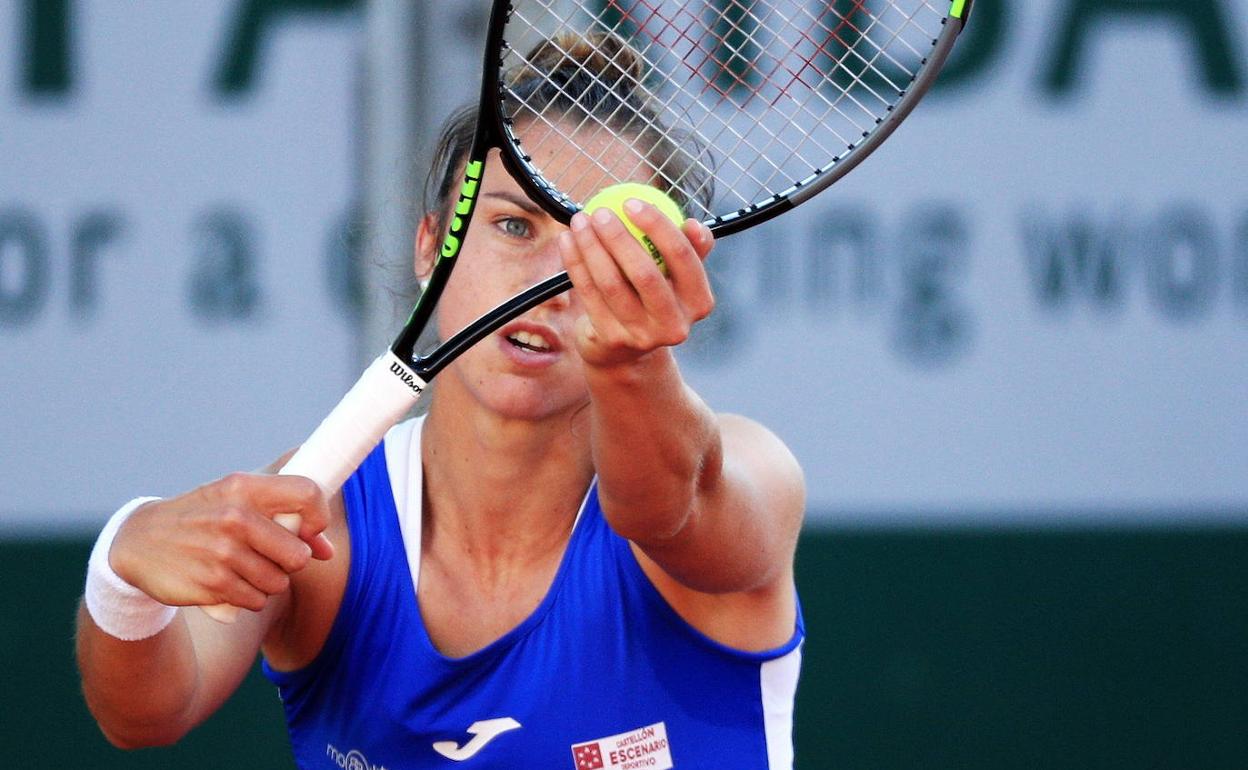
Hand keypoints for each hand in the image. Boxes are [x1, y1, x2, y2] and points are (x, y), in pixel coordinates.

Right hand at [109, 473, 333, 612]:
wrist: (138, 542)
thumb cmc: (204, 518)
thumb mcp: (238, 504)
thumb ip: (286, 521)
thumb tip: (327, 552)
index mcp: (244, 487)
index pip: (308, 493)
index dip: (319, 517)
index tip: (309, 529)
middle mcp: (235, 517)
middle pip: (298, 554)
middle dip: (289, 562)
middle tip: (267, 556)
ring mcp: (222, 552)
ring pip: (279, 583)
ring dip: (267, 583)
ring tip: (242, 568)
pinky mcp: (211, 584)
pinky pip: (255, 602)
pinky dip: (247, 598)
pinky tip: (227, 583)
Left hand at [559, 198, 714, 368]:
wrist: (628, 348)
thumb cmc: (655, 295)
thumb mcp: (678, 275)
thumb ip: (689, 249)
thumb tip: (693, 224)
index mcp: (699, 301)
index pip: (683, 257)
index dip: (658, 226)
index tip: (632, 202)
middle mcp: (675, 324)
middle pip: (645, 274)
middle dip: (619, 237)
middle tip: (600, 212)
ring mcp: (642, 335)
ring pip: (611, 284)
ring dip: (591, 247)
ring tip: (580, 220)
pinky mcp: (612, 339)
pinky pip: (589, 293)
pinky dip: (575, 263)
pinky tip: (567, 241)